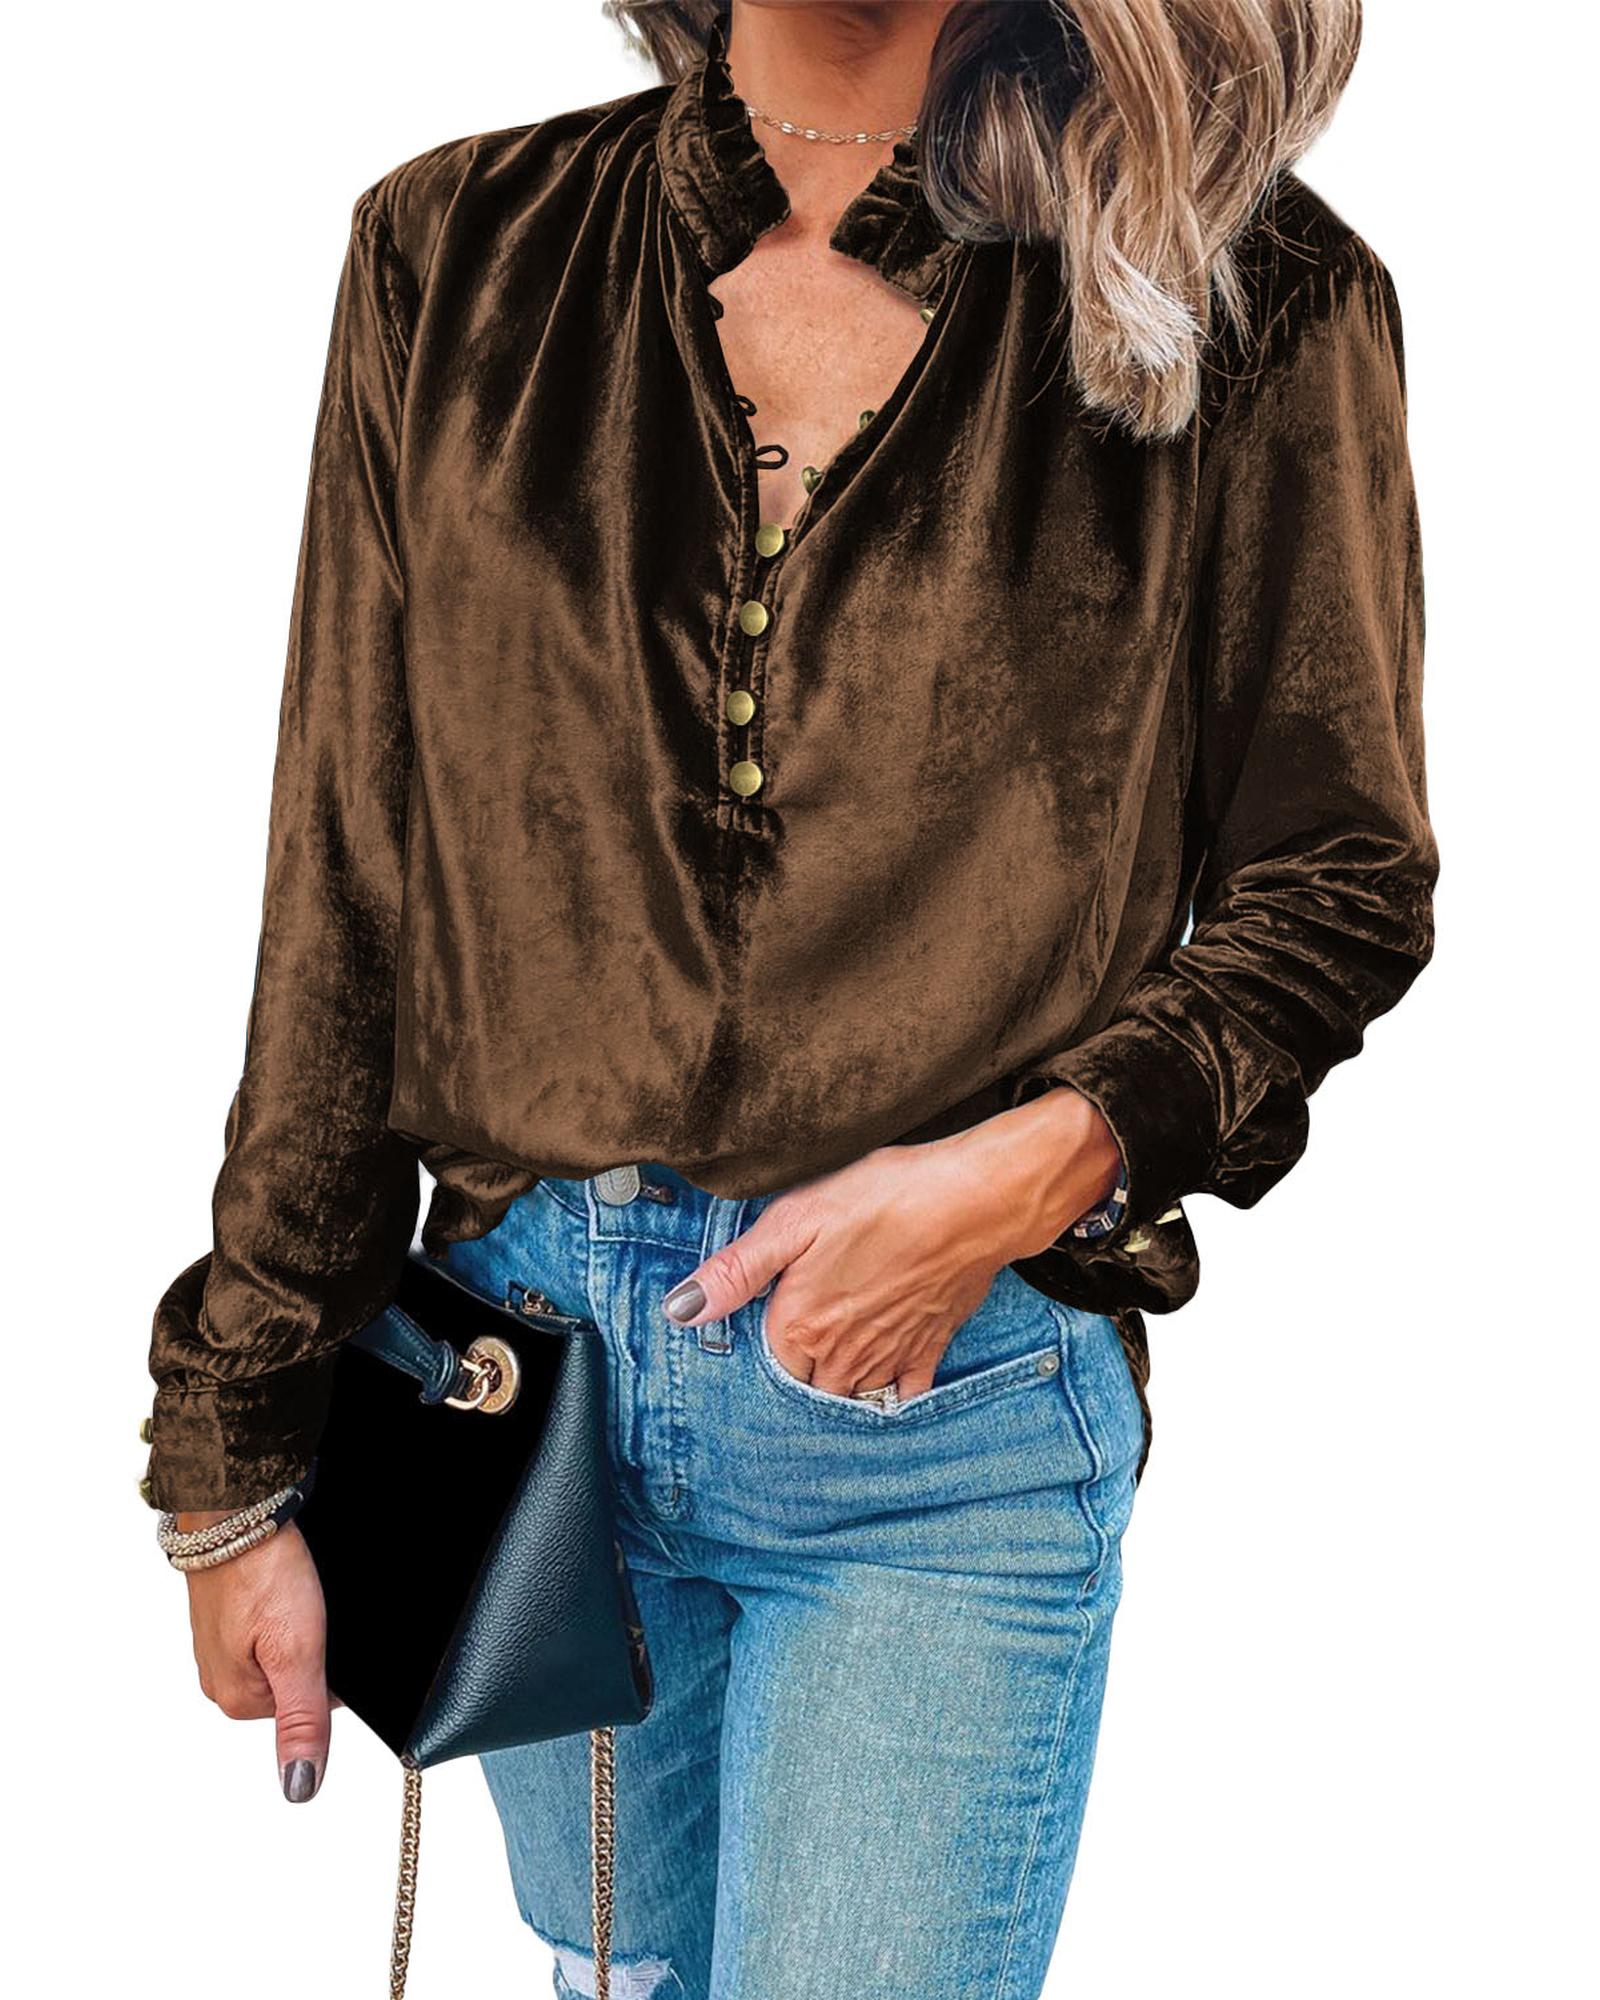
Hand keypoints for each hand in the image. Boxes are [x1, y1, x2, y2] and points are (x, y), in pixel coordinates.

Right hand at [181, 1514, 332, 1802]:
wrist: (235, 1510)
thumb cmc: (263, 1572)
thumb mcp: (297, 1651)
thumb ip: (302, 1721)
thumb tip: (299, 1790)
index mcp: (238, 1702)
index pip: (316, 1706)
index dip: (333, 1669)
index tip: (325, 1637)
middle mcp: (223, 1681)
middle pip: (300, 1680)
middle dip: (317, 1648)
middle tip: (309, 1610)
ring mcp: (223, 1647)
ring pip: (287, 1650)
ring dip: (302, 1624)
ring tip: (296, 1595)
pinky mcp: (229, 1615)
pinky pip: (271, 1624)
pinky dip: (287, 1607)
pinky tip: (284, 1587)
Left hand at [660, 1088, 1119, 1399]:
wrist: (973, 1201)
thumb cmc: (883, 1198)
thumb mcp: (795, 1220)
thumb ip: (737, 1271)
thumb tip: (680, 1310)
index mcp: (801, 1326)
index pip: (766, 1365)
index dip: (763, 1347)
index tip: (766, 1329)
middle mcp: (843, 1355)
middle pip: (807, 1389)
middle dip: (799, 1377)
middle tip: (797, 1353)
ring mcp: (889, 1356)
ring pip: (851, 1397)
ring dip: (838, 1389)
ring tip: (830, 1369)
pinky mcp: (929, 1347)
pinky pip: (903, 1394)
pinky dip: (890, 1397)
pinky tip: (884, 1386)